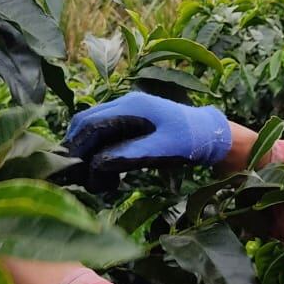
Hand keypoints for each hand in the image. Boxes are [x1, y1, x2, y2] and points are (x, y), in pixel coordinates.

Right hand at [64, 92, 231, 172]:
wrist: (211, 134)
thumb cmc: (190, 141)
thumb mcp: (162, 150)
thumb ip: (130, 154)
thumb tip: (96, 164)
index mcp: (131, 107)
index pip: (90, 124)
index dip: (77, 147)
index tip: (72, 171)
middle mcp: (125, 104)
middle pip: (86, 122)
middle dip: (77, 149)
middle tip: (79, 177)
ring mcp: (127, 111)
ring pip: (93, 127)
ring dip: (87, 150)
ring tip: (95, 179)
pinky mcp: (131, 121)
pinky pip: (105, 132)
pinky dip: (98, 149)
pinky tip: (105, 171)